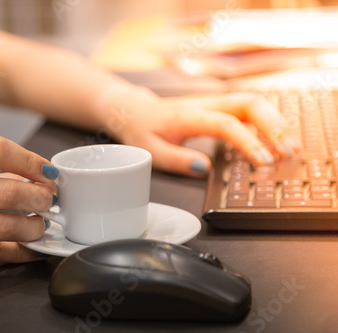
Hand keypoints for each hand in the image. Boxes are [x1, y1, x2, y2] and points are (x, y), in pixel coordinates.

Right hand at [0, 136, 56, 280]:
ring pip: (4, 226)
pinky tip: (31, 248)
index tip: (49, 172)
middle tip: (49, 201)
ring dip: (34, 227)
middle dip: (40, 197)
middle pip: (7, 191)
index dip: (31, 160)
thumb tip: (33, 177)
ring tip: (40, 225)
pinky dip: (20, 251)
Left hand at [101, 88, 298, 176]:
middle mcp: (204, 104)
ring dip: (274, 122)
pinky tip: (275, 138)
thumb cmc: (141, 130)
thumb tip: (205, 169)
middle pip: (249, 103)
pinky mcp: (217, 106)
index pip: (226, 123)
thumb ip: (177, 160)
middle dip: (274, 125)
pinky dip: (266, 121)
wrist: (133, 110)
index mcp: (188, 116)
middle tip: (289, 152)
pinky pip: (247, 108)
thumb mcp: (150, 151)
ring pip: (252, 102)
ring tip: (290, 147)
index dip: (248, 141)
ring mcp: (212, 102)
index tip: (264, 161)